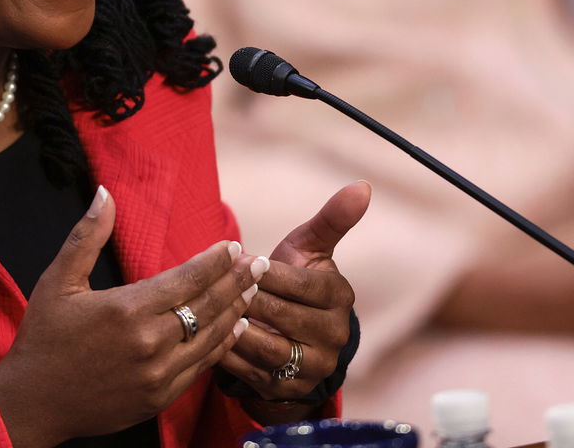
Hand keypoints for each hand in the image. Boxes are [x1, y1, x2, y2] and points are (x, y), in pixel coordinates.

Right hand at [0, 186, 259, 446]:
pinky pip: (201, 367)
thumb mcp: (58, 281)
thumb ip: (87, 236)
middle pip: (207, 305)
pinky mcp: (160, 397)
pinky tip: (233, 328)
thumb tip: (104, 193)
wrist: (33, 404)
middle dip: (236, 281)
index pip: (187, 278)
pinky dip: (222, 345)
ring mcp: (158, 374)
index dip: (214, 261)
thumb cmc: (43, 339)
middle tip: (258, 263)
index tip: (233, 246)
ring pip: (211, 337)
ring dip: (235, 311)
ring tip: (251, 290)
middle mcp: (149, 342)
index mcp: (127, 309)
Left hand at [219, 182, 369, 408]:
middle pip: (281, 315)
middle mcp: (335, 336)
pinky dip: (229, 355)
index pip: (302, 285)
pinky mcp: (290, 389)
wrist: (287, 329)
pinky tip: (210, 337)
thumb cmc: (294, 277)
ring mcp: (315, 366)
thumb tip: (363, 185)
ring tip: (214, 310)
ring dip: (236, 328)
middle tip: (218, 285)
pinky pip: (253, 373)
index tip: (242, 259)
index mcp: (340, 298)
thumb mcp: (309, 246)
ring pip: (267, 347)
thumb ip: (332, 218)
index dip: (268, 272)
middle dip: (246, 298)